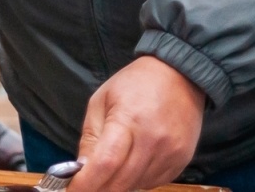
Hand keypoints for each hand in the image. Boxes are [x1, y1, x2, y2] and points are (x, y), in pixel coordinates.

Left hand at [71, 56, 204, 191]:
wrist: (180, 74)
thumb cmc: (136, 84)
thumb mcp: (102, 101)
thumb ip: (90, 139)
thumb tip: (81, 172)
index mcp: (128, 120)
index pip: (105, 164)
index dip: (85, 184)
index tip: (72, 190)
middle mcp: (153, 140)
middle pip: (120, 183)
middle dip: (99, 189)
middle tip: (89, 183)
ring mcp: (170, 152)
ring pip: (136, 186)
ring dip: (120, 184)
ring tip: (116, 164)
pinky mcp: (182, 160)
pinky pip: (153, 182)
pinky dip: (139, 179)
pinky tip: (137, 160)